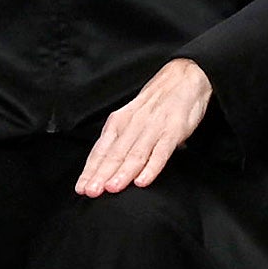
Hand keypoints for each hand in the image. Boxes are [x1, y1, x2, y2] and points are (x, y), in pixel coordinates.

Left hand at [76, 59, 212, 195]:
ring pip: (135, 154)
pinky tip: (143, 180)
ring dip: (123, 173)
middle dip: (101, 175)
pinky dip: (152, 167)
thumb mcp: (133, 115)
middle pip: (115, 154)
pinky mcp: (174, 130)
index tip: (81, 188)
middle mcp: (134, 124)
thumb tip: (112, 165)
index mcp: (120, 121)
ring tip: (112, 188)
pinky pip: (161, 152)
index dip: (91, 170)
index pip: (102, 150)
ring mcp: (154, 128)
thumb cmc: (159, 100)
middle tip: (91, 191)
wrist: (186, 76)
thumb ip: (124, 139)